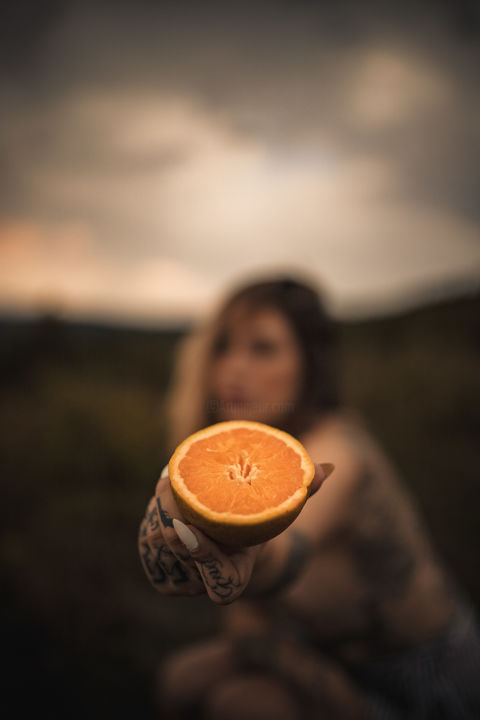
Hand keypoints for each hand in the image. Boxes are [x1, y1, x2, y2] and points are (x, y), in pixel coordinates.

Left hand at [138, 462, 329, 604]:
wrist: (239, 551)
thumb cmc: (262, 526)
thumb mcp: (280, 512)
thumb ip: (300, 493)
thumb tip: (328, 468)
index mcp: (234, 582)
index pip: (216, 579)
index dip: (200, 556)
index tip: (186, 529)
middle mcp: (206, 588)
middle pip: (180, 555)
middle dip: (171, 519)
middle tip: (169, 485)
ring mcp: (182, 586)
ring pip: (162, 550)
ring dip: (159, 515)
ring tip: (167, 481)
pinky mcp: (162, 577)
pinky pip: (150, 548)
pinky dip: (152, 521)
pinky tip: (161, 494)